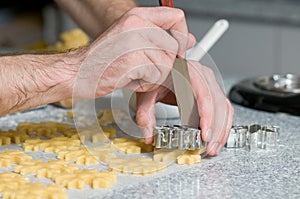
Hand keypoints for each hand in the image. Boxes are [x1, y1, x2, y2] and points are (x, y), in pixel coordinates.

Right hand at [73, 7, 194, 96]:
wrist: (78, 72)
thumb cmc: (104, 59)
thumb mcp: (132, 40)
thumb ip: (161, 38)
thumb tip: (189, 40)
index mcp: (137, 17)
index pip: (177, 17)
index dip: (182, 36)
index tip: (175, 50)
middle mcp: (137, 24)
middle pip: (174, 47)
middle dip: (164, 64)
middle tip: (144, 68)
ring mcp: (134, 41)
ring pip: (167, 65)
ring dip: (153, 77)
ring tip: (133, 74)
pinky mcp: (133, 60)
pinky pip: (156, 77)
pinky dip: (145, 85)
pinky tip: (129, 80)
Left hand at [136, 61, 233, 155]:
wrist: (159, 70)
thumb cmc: (155, 77)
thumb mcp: (147, 94)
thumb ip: (145, 115)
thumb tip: (148, 136)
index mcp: (187, 72)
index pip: (204, 94)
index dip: (207, 116)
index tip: (205, 135)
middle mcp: (202, 75)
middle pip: (218, 103)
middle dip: (216, 129)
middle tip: (209, 147)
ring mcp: (209, 83)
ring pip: (224, 108)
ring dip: (221, 130)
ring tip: (213, 147)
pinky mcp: (211, 93)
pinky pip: (223, 109)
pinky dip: (222, 126)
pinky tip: (216, 139)